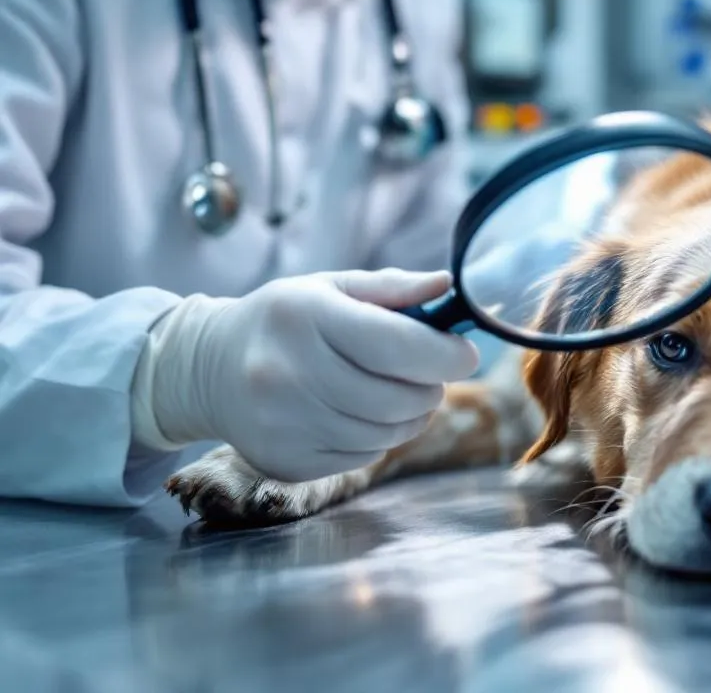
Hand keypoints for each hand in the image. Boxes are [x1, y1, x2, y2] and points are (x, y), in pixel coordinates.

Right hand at [133, 269, 478, 481]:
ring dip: (410, 414)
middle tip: (425, 372)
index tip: (463, 352)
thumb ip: (393, 288)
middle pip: (402, 397)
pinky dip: (378, 436)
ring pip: (390, 432)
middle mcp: (289, 373)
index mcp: (306, 318)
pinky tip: (356, 414)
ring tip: (393, 391)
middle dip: (431, 385)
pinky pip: (365, 456)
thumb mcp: (331, 288)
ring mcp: (285, 424)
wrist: (208, 369)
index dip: (448, 354)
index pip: (402, 346)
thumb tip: (449, 288)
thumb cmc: (285, 321)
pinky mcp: (287, 461)